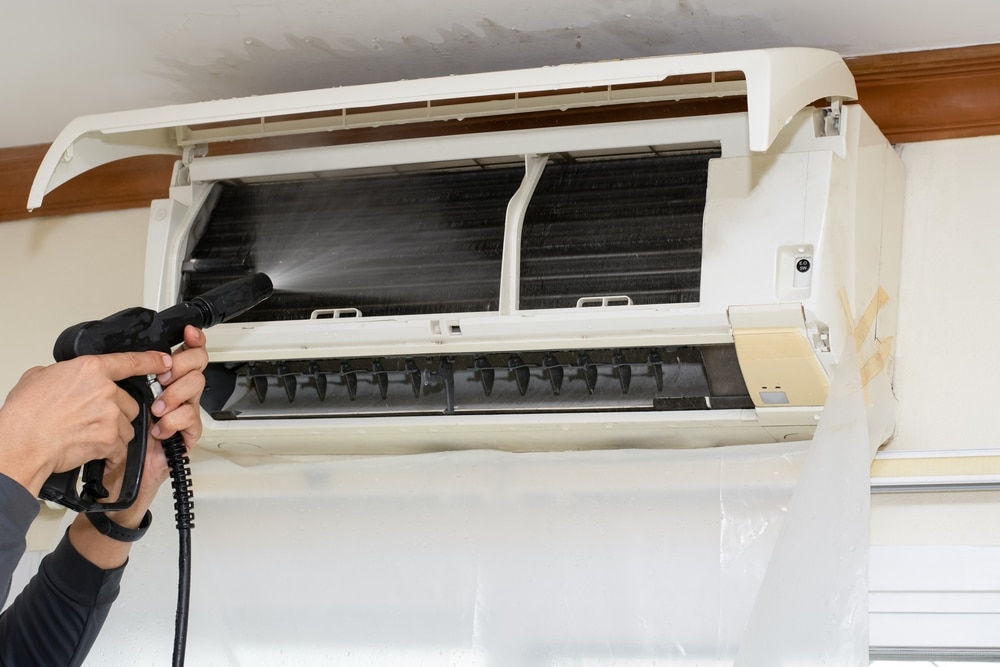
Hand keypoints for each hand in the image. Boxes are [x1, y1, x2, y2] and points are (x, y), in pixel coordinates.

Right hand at [0, 350, 171, 495]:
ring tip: (87, 436)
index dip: (151, 360)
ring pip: (126, 425)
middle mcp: (105, 389)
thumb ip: (63, 374)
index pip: (130, 361)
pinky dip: (110, 454)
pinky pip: (121, 447)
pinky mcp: (110, 438)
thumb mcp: (40, 377)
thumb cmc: (25, 414)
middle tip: (90, 421)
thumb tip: (67, 378)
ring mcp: (110, 414)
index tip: (165, 361)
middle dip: (115, 414)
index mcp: (90, 369)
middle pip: (128, 402)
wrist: (22, 443)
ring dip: (113, 434)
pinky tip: (93, 452)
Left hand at [107, 326, 208, 523]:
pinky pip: (191, 417)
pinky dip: (174, 421)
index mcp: (155, 380)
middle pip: (196, 364)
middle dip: (183, 365)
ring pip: (196, 386)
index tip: (188, 332)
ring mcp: (181, 412)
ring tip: (156, 410)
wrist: (112, 478)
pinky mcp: (186, 435)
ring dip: (175, 394)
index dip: (190, 340)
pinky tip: (158, 429)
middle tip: (164, 376)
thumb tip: (112, 355)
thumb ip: (113, 376)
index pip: (180, 351)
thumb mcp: (101, 400)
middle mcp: (172, 393)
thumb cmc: (105, 440)